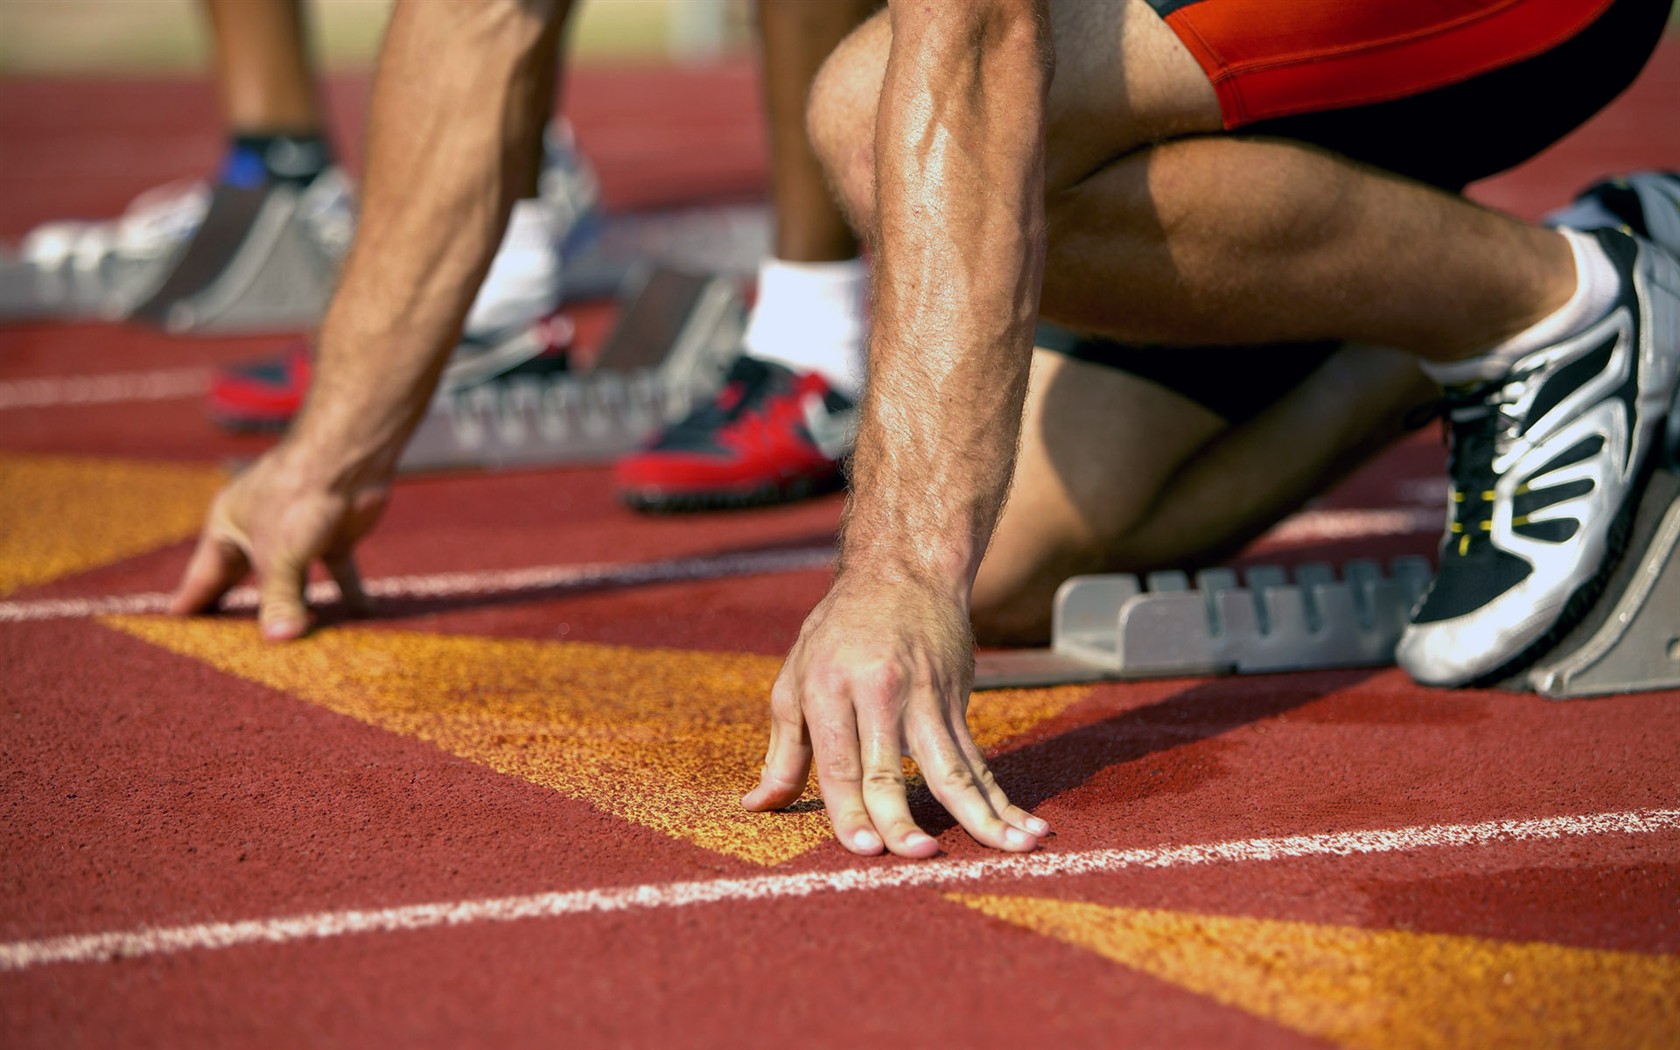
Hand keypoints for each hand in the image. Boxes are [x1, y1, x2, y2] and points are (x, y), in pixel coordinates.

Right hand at [169, 445, 388, 639]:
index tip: (176, 636)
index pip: (202, 577)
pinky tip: (361, 620)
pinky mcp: (333, 537)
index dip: (191, 605)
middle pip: (245, 582)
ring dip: (299, 610)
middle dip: (242, 615)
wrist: (348, 456)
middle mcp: (258, 532)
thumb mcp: (280, 555)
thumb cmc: (297, 495)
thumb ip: (280, 601)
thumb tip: (280, 641)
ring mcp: (297, 534)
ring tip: (296, 649)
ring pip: (294, 583)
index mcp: (227, 528)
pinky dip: (350, 596)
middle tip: (230, 654)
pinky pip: (339, 574)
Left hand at [742, 573, 1048, 856]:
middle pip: (891, 768)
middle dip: (904, 818)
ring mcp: (926, 698)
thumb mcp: (796, 678)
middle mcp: (879, 693)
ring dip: (981, 814)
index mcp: (829, 688)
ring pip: (952, 767)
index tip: (864, 849)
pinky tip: (1026, 828)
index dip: (850, 809)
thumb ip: (783, 751)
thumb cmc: (838, 631)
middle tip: (917, 856)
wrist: (904, 571)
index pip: (839, 762)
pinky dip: (1002, 798)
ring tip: (1008, 849)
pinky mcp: (957, 702)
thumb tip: (756, 806)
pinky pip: (979, 761)